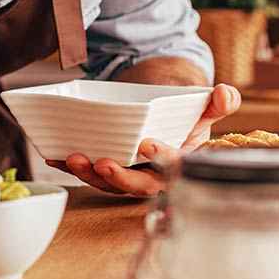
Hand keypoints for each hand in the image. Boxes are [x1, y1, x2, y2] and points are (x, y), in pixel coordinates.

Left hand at [45, 83, 241, 196]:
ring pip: (108, 183)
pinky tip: (53, 155)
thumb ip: (220, 102)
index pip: (175, 167)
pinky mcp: (107, 168)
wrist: (165, 110)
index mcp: (182, 163)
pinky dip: (70, 165)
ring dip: (89, 174)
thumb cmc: (187, 113)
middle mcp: (154, 175)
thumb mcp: (205, 106)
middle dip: (119, 177)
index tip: (147, 144)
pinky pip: (88, 172)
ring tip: (74, 157)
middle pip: (137, 185)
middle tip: (102, 163)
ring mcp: (129, 173)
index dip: (163, 159)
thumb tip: (225, 93)